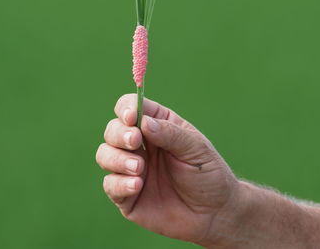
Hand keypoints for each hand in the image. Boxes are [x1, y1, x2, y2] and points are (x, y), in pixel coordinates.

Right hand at [96, 94, 239, 243]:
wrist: (214, 213)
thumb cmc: (208, 174)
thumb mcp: (196, 148)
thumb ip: (170, 133)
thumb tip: (143, 122)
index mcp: (157, 126)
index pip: (131, 107)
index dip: (126, 108)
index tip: (131, 117)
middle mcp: (141, 146)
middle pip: (113, 129)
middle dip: (119, 134)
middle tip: (135, 141)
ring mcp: (131, 170)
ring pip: (104, 155)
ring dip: (117, 158)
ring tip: (139, 168)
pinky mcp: (127, 195)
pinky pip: (110, 184)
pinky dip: (119, 183)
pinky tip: (138, 185)